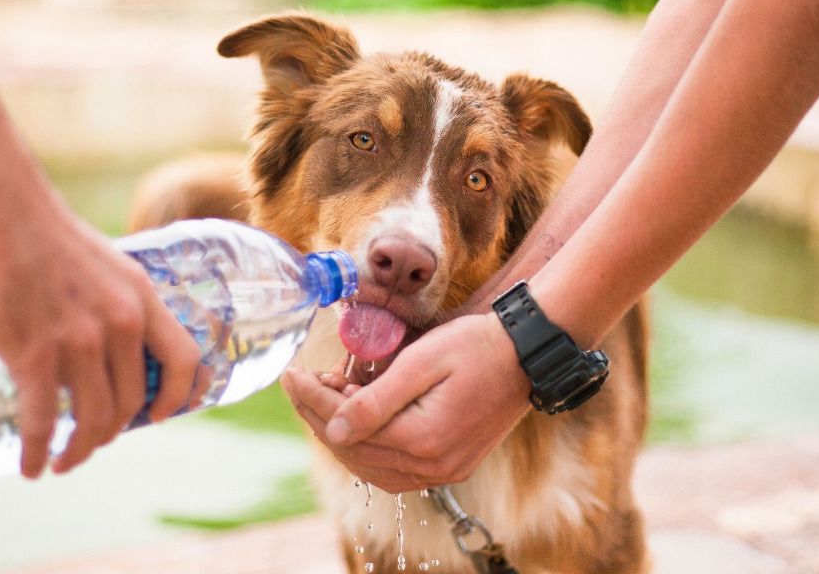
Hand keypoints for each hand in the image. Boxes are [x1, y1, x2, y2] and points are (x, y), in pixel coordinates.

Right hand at [0, 187, 199, 477]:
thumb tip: (116, 347)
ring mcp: (79, 340)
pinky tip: (31, 466)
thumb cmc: (45, 233)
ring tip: (64, 460)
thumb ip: (118, 305)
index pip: (185, 359)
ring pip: (93, 418)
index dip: (180, 396)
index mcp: (142, 297)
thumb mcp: (107, 265)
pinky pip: (43, 421)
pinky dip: (38, 451)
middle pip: (133, 401)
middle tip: (93, 441)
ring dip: (80, 449)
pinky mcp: (33, 353)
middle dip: (113, 432)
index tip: (161, 417)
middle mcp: (120, 322)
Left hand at [282, 313, 530, 492]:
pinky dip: (368, 448)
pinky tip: (357, 422)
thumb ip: (376, 400)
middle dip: (320, 416)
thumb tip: (333, 429)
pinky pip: (395, 469)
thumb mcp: (422, 361)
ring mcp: (444, 471)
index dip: (313, 400)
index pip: (348, 427)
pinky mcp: (451, 466)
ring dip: (342, 434)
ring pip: (371, 466)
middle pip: (355, 451)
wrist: (527, 354)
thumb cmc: (477, 346)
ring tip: (327, 397)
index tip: (291, 374)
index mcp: (423, 439)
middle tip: (303, 383)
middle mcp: (433, 466)